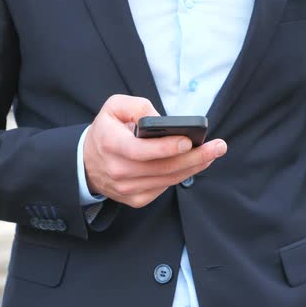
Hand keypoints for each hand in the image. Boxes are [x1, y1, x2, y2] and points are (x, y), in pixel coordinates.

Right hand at [84, 94, 227, 207]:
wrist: (87, 163)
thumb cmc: (105, 131)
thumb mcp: (114, 108)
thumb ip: (138, 107)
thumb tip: (163, 121)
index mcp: (110, 144)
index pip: (142, 150)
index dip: (167, 147)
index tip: (190, 141)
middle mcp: (118, 170)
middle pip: (163, 168)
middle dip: (195, 157)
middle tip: (218, 147)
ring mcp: (127, 188)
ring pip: (167, 180)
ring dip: (194, 167)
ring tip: (212, 154)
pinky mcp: (135, 199)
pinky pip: (164, 188)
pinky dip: (181, 176)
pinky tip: (194, 164)